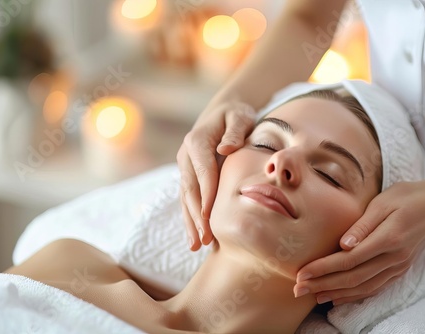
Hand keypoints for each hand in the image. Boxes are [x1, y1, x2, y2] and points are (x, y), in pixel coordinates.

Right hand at [176, 101, 256, 250]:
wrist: (222, 113)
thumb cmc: (235, 115)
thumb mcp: (239, 116)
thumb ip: (235, 131)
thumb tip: (226, 149)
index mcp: (197, 142)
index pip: (203, 171)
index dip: (207, 194)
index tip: (211, 216)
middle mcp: (186, 156)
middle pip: (191, 189)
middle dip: (197, 215)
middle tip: (205, 237)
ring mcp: (185, 167)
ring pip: (186, 198)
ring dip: (191, 221)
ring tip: (197, 244)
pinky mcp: (189, 176)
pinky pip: (188, 199)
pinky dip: (190, 218)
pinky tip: (194, 238)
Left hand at [293, 174, 424, 304]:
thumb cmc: (406, 196)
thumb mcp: (382, 203)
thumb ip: (362, 226)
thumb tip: (342, 245)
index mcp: (388, 239)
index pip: (349, 260)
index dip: (323, 268)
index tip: (302, 272)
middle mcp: (394, 258)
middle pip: (353, 278)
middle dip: (323, 285)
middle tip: (299, 289)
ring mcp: (398, 266)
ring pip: (363, 287)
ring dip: (336, 293)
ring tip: (313, 296)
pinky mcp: (400, 269)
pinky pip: (375, 287)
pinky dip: (356, 295)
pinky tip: (339, 297)